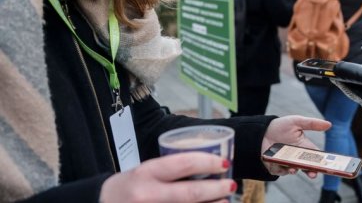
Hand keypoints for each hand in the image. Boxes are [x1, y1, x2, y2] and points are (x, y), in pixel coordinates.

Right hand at [99, 152, 234, 202]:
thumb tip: (209, 167)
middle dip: (217, 188)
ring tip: (226, 200)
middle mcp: (148, 194)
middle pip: (192, 192)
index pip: (184, 163)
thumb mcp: (145, 171)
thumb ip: (171, 170)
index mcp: (147, 173)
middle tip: (231, 184)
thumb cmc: (129, 187)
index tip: (224, 163)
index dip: (208, 162)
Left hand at [261, 115, 330, 177]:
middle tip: (313, 174)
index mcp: (304, 147)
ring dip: (295, 171)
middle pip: (307, 167)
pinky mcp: (277, 166)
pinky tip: (282, 166)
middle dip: (311, 171)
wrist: (261, 131)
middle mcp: (297, 157)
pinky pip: (281, 171)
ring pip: (295, 170)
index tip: (326, 165)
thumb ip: (312, 124)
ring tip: (294, 169)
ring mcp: (287, 162)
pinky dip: (282, 170)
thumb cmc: (281, 126)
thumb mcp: (296, 121)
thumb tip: (329, 124)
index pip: (315, 156)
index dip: (321, 161)